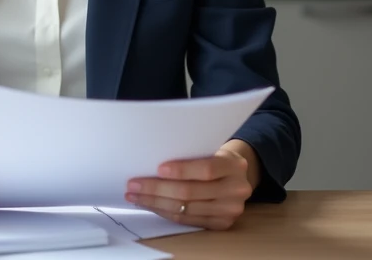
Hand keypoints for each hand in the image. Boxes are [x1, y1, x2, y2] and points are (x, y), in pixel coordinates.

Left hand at [124, 140, 257, 230]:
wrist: (238, 175)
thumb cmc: (215, 155)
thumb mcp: (210, 147)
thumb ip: (190, 152)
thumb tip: (150, 159)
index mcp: (234, 165)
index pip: (206, 169)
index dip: (181, 170)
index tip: (157, 168)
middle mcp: (236, 189)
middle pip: (191, 192)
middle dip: (157, 189)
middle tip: (133, 184)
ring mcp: (230, 210)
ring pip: (186, 208)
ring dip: (155, 203)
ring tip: (135, 196)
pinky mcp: (222, 224)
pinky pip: (188, 220)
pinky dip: (165, 212)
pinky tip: (150, 204)